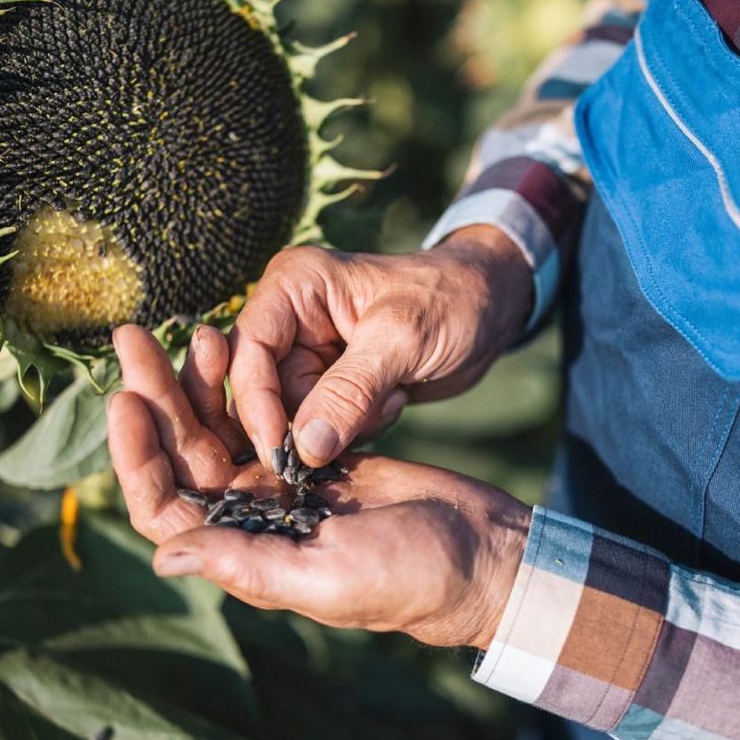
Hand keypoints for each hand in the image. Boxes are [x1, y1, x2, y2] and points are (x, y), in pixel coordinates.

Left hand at [107, 324, 529, 648]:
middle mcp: (251, 519)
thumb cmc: (409, 576)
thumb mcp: (326, 575)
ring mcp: (281, 486)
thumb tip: (162, 557)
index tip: (126, 400)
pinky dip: (244, 382)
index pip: (164, 505)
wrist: (477, 551)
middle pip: (183, 454)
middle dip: (156, 397)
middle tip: (133, 338)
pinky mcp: (312, 456)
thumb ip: (247, 563)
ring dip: (197, 382)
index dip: (136, 456)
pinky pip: (262, 413)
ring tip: (190, 329)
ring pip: (219, 428)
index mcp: (243, 552)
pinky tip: (236, 342)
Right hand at [228, 225, 532, 470]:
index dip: (256, 405)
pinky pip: (323, 428)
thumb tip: (303, 448)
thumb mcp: (403, 340)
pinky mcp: (330, 386)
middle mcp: (289, 319)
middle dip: (313, 420)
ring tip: (391, 396)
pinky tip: (394, 400)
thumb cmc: (451, 301)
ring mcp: (309, 354)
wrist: (491, 308)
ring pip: (296, 418)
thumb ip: (350, 392)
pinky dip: (358, 428)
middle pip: (265, 392)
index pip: (248, 352)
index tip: (281, 453)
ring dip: (344, 425)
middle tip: (370, 413)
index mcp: (293, 286)